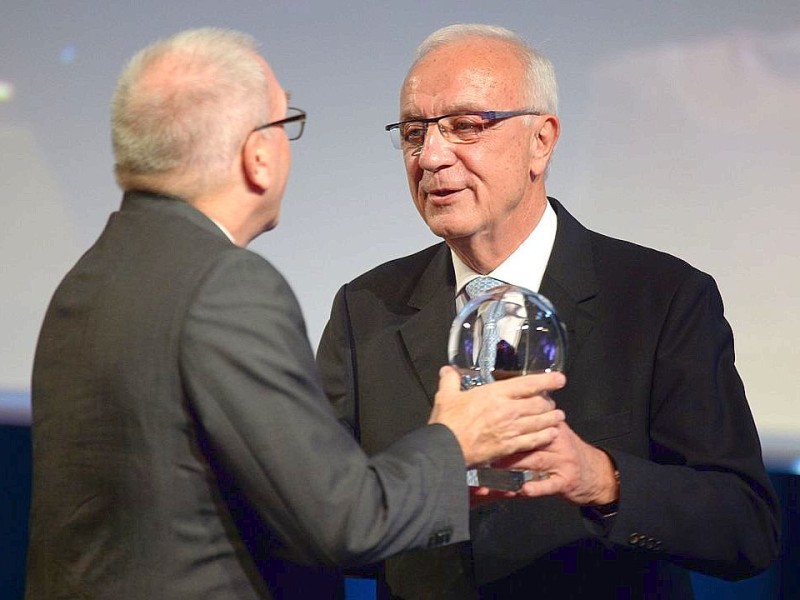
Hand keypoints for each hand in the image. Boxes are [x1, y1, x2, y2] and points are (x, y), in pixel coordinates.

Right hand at [428, 366, 565, 466]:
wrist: (447, 449)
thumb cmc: (447, 422)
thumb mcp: (446, 396)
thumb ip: (450, 381)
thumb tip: (448, 370)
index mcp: (495, 394)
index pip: (528, 384)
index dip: (547, 381)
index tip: (559, 379)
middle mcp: (508, 410)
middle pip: (540, 404)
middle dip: (549, 403)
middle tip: (551, 402)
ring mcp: (511, 430)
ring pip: (541, 422)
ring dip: (552, 419)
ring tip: (559, 416)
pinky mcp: (510, 447)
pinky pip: (535, 440)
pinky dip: (546, 436)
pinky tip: (552, 434)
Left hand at [491, 420, 618, 504]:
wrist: (597, 473)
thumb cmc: (568, 452)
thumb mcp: (555, 432)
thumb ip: (534, 423)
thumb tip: (508, 413)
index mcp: (552, 426)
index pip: (528, 421)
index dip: (507, 426)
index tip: (487, 430)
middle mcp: (557, 441)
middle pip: (528, 441)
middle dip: (504, 448)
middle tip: (484, 453)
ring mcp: (563, 461)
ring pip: (535, 462)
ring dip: (512, 469)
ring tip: (493, 473)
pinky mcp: (566, 481)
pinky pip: (549, 484)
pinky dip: (536, 487)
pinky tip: (522, 489)